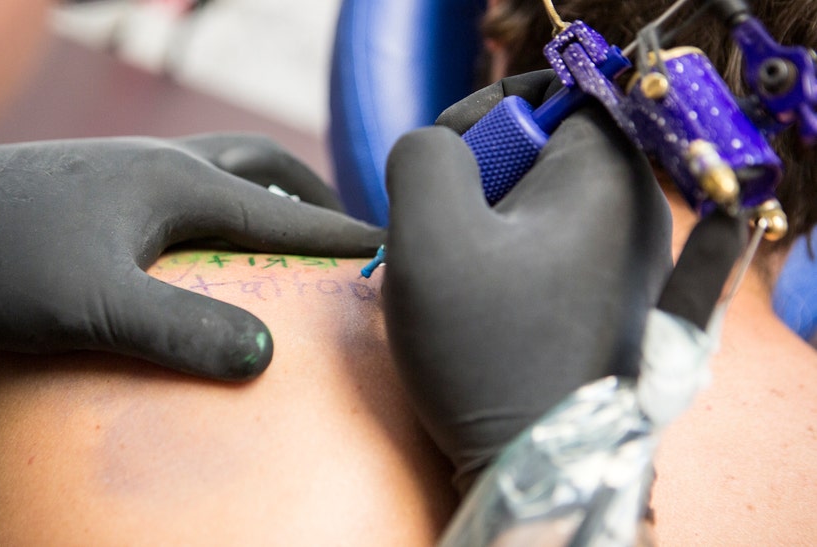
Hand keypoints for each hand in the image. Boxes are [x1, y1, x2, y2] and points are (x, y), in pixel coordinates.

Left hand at [0, 135, 382, 379]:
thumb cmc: (2, 261)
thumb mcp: (95, 307)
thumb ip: (182, 329)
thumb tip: (265, 354)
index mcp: (179, 184)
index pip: (282, 213)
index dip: (341, 236)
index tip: (391, 249)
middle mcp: (163, 163)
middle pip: (262, 166)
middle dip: (309, 198)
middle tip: (338, 234)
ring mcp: (130, 168)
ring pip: (222, 168)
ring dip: (264, 194)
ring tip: (280, 234)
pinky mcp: (102, 183)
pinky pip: (185, 184)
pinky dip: (220, 205)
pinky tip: (199, 244)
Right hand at [382, 75, 672, 492]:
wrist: (538, 467)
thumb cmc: (487, 351)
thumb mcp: (428, 234)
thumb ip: (423, 154)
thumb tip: (438, 147)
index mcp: (608, 175)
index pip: (551, 93)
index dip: (485, 114)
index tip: (445, 167)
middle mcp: (638, 209)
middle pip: (544, 148)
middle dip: (479, 178)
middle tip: (445, 234)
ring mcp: (631, 260)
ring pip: (541, 201)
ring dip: (485, 225)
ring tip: (459, 278)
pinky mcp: (614, 300)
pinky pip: (553, 246)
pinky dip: (509, 256)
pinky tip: (484, 297)